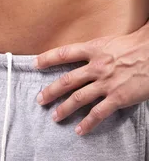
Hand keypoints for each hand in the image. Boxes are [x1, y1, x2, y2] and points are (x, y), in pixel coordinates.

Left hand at [34, 25, 148, 134]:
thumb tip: (82, 55)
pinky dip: (88, 123)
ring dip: (64, 108)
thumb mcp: (109, 42)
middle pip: (67, 80)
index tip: (35, 64)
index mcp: (93, 49)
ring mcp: (106, 83)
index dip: (48, 59)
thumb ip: (94, 50)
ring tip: (55, 117)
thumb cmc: (135, 46)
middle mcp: (96, 66)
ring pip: (78, 98)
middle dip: (51, 91)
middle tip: (40, 99)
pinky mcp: (118, 97)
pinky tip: (79, 130)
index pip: (64, 53)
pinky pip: (99, 113)